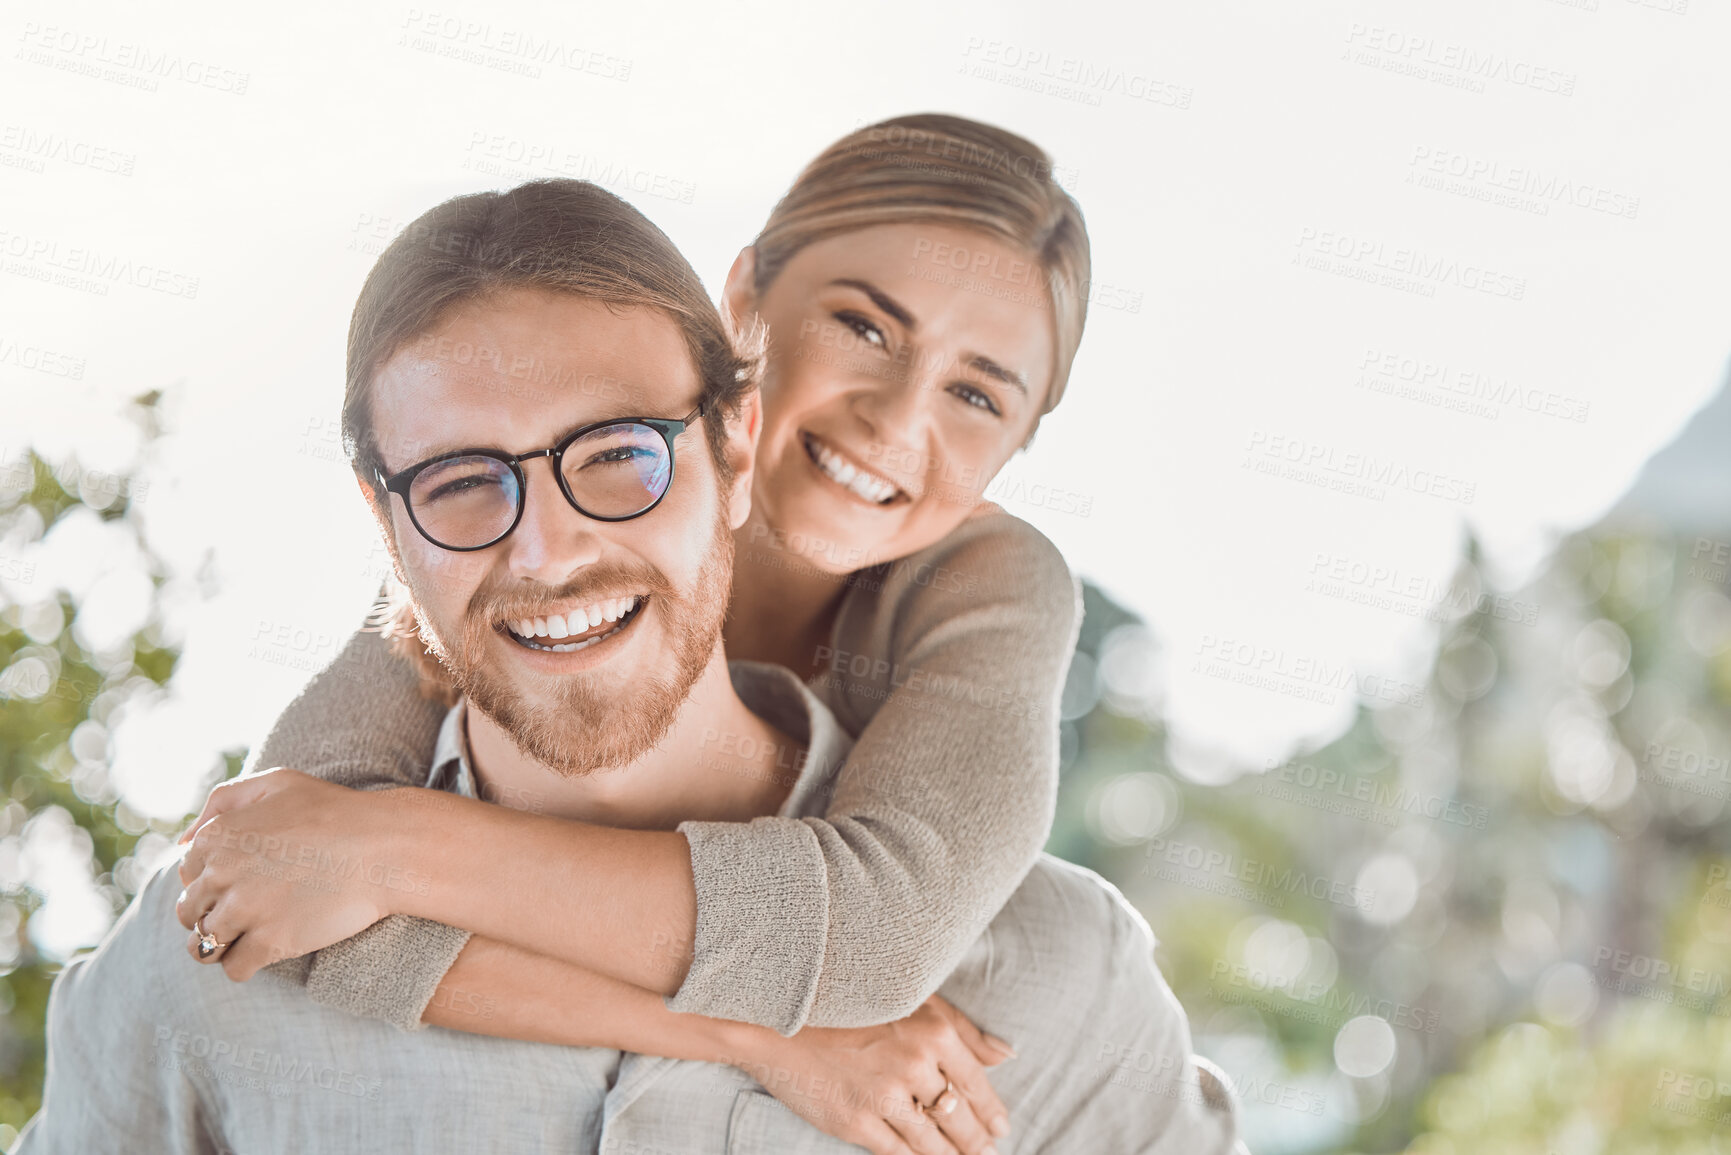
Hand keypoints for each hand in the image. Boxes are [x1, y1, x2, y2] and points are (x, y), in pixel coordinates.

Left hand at [173, 768, 411, 979]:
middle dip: (212, 914)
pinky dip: (244, 966)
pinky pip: (234, 969)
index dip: (212, 881)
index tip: (241, 882)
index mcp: (217, 837)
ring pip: (202, 946)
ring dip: (220, 945)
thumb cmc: (335, 810)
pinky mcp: (270, 942)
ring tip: (248, 937)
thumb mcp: (277, 782)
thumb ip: (224, 801)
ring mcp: (244, 911)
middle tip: (247, 911)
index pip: (186, 874)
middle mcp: (221, 874)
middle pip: (189, 912)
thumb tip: (183, 840)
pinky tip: (264, 952)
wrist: (384, 846)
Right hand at [733, 994, 1014, 1154]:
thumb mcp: (913, 1000)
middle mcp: (915, 1065)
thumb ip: (962, 1029)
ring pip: (933, 1143)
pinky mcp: (858, 1123)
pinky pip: (899, 1154)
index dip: (992, 1112)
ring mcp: (885, 1098)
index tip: (1000, 1128)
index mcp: (934, 1032)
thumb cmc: (850, 1003)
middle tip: (985, 1151)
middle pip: (960, 1119)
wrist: (781, 1020)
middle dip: (977, 1142)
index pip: (977, 1084)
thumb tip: (1006, 1055)